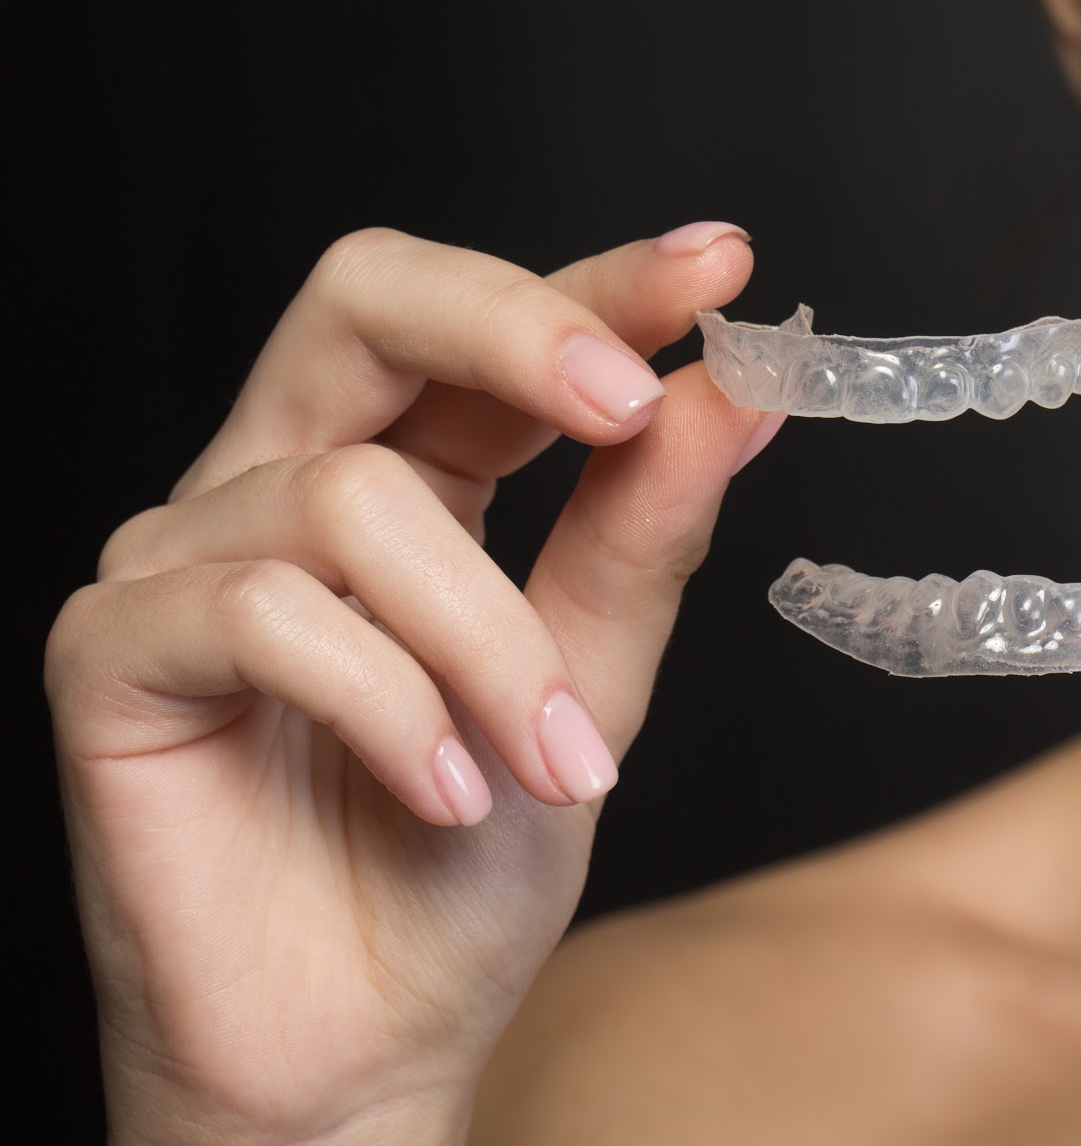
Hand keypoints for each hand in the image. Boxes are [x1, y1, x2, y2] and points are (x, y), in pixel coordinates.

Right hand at [46, 225, 778, 1145]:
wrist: (366, 1051)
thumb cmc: (464, 870)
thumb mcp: (592, 684)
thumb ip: (644, 534)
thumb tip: (732, 394)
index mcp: (407, 476)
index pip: (485, 329)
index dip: (597, 282)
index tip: (720, 265)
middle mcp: (281, 485)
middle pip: (364, 300)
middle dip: (514, 327)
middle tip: (628, 401)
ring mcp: (183, 559)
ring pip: (356, 497)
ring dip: (489, 639)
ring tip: (551, 766)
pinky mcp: (111, 654)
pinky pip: (265, 612)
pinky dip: (389, 704)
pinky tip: (444, 790)